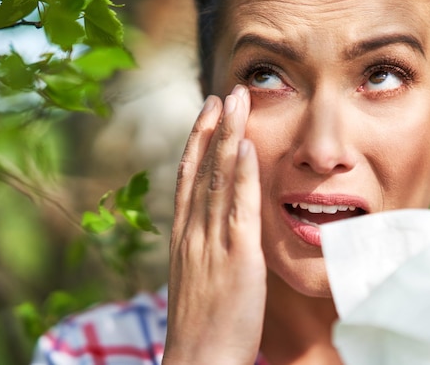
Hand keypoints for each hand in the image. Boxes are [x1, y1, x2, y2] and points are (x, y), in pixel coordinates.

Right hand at [163, 86, 265, 364]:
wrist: (199, 360)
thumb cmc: (202, 325)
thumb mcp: (197, 278)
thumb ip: (205, 247)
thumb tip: (216, 228)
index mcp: (183, 237)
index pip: (187, 178)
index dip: (197, 142)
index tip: (208, 114)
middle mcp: (192, 232)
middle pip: (199, 168)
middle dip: (212, 127)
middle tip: (225, 93)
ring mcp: (211, 242)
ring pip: (216, 179)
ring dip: (227, 137)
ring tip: (236, 101)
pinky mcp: (236, 257)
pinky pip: (238, 208)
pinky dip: (241, 175)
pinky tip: (245, 147)